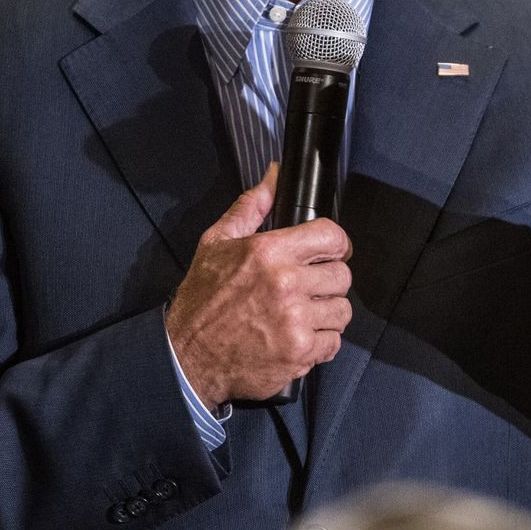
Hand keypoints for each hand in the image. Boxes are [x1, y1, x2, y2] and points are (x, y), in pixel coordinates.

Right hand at [163, 163, 352, 407]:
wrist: (187, 355)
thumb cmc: (202, 298)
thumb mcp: (217, 242)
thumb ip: (252, 206)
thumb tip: (275, 174)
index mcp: (269, 251)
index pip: (333, 236)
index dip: (335, 244)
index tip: (328, 253)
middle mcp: (286, 284)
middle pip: (343, 275)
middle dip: (328, 281)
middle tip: (308, 288)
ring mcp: (295, 321)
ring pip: (342, 310)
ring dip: (326, 313)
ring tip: (302, 315)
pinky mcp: (299, 353)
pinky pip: (334, 342)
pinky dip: (321, 343)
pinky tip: (297, 337)